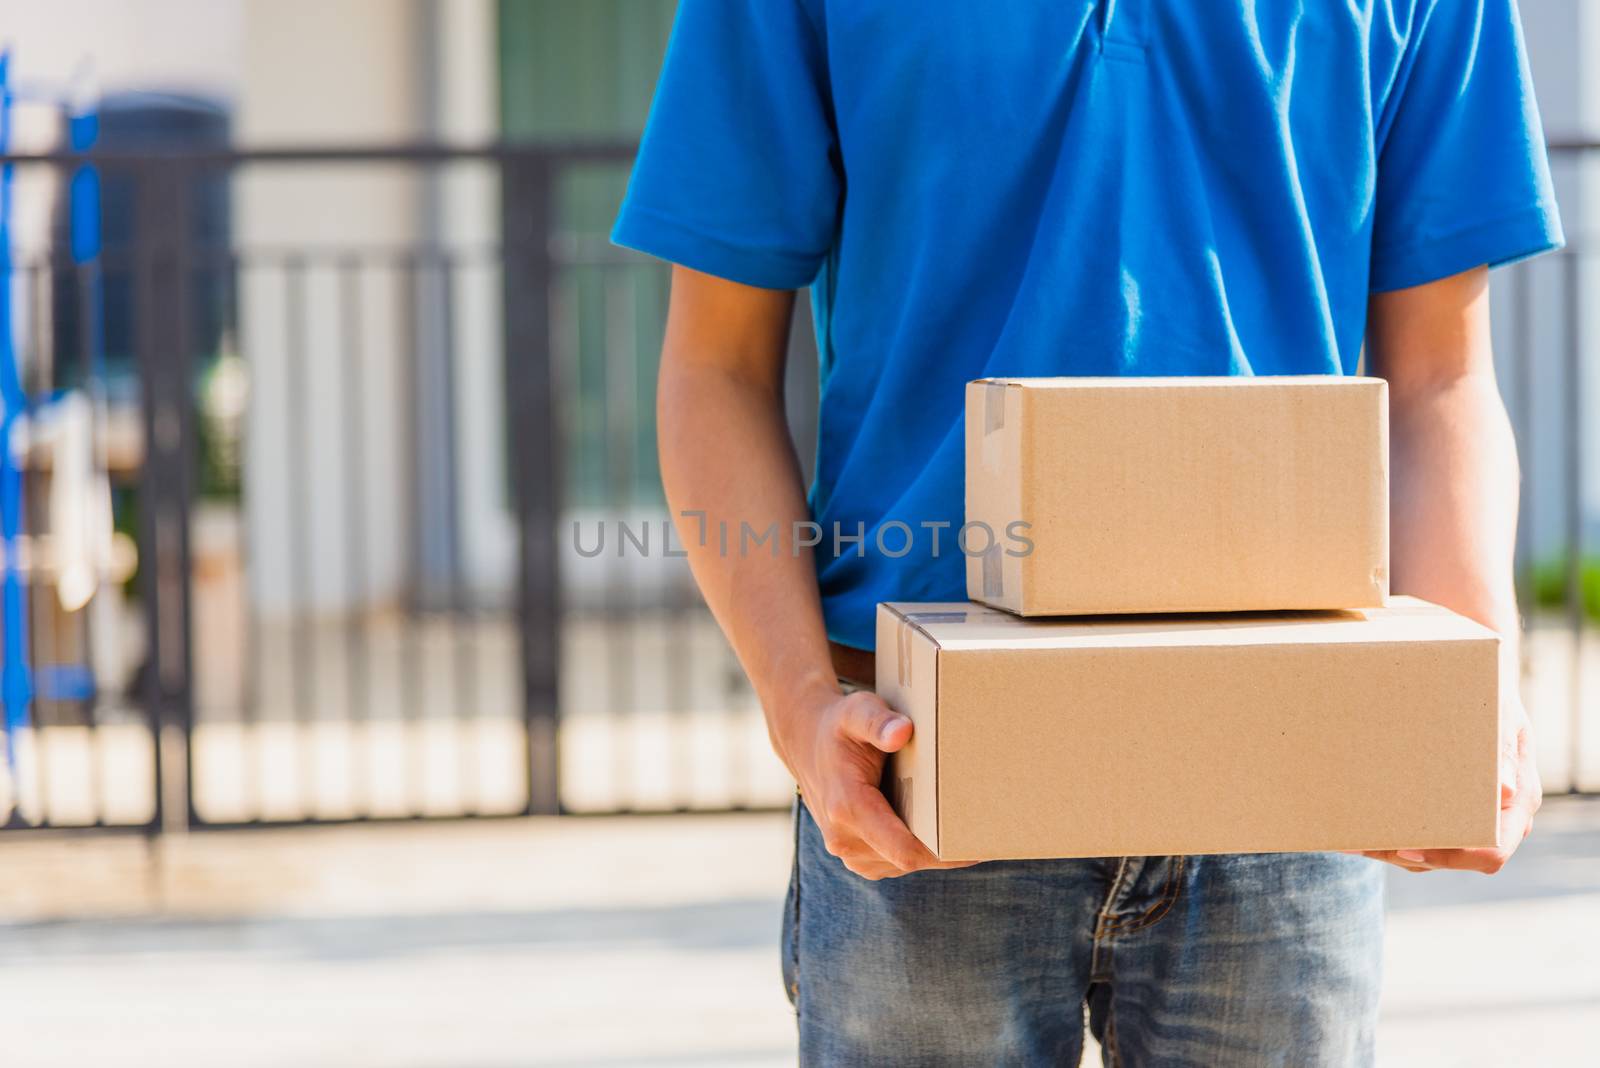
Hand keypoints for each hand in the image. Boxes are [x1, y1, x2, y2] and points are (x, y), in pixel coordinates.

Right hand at [781, 688, 975, 879]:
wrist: (807, 743)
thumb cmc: (839, 725)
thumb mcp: (857, 710)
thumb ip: (878, 721)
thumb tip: (902, 732)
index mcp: (847, 808)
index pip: (904, 851)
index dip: (946, 854)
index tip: (978, 844)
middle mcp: (843, 839)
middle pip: (910, 860)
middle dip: (946, 850)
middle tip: (985, 833)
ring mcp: (848, 852)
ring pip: (905, 865)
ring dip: (933, 851)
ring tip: (965, 830)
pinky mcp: (857, 856)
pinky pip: (896, 862)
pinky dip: (918, 850)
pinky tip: (938, 830)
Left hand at [1357, 689, 1540, 874]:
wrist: (1479, 691)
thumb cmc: (1490, 699)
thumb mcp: (1501, 715)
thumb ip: (1504, 748)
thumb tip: (1506, 790)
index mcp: (1519, 802)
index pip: (1491, 850)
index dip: (1451, 857)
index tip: (1409, 849)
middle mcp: (1499, 821)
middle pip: (1455, 859)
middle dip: (1411, 855)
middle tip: (1367, 846)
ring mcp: (1475, 822)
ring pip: (1435, 855)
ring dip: (1394, 850)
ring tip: (1352, 840)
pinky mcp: (1452, 816)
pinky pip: (1424, 840)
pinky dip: (1392, 838)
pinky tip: (1357, 831)